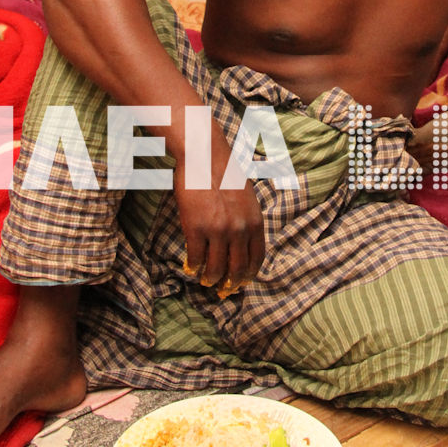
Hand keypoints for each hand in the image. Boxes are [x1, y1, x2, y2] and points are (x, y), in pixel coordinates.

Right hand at [174, 180, 266, 296]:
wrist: (204, 157)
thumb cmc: (225, 173)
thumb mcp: (248, 198)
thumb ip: (248, 221)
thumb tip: (244, 244)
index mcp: (255, 222)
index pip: (257, 259)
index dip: (249, 275)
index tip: (242, 282)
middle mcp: (239, 230)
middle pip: (237, 269)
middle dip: (230, 284)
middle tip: (223, 290)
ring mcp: (217, 230)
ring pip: (215, 268)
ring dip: (210, 279)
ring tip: (205, 281)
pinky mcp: (195, 228)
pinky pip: (195, 257)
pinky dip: (193, 266)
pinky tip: (191, 268)